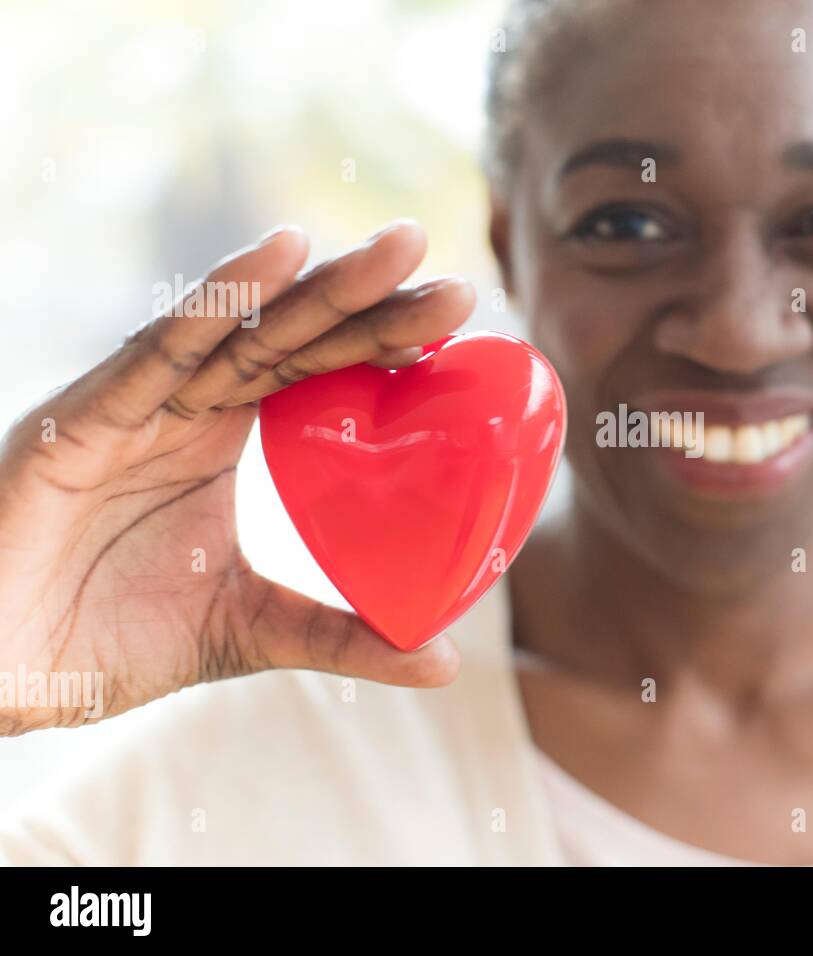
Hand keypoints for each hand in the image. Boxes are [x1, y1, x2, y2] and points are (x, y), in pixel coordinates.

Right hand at [0, 221, 473, 735]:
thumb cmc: (99, 641)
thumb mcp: (247, 631)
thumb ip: (340, 637)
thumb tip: (445, 663)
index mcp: (222, 437)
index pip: (320, 373)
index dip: (384, 346)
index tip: (460, 329)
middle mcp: (187, 406)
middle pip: (296, 339)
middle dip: (374, 305)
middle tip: (459, 287)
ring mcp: (137, 404)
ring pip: (243, 329)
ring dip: (323, 287)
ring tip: (401, 250)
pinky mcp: (84, 417)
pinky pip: (160, 349)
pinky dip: (220, 302)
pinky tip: (281, 258)